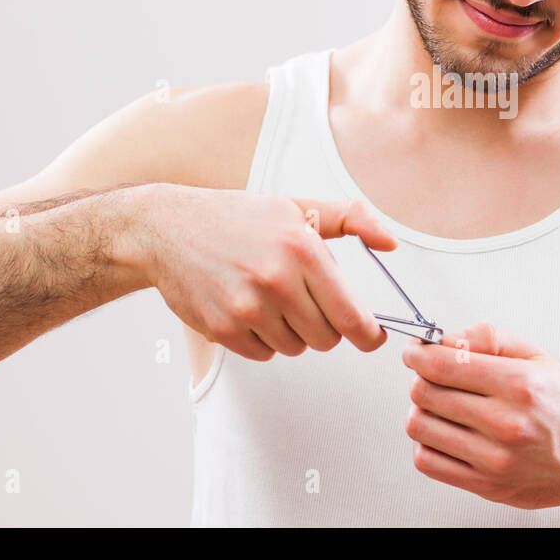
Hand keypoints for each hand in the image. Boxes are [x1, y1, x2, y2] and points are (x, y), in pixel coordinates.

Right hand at [132, 184, 396, 360]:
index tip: (372, 337)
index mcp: (303, 249)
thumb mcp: (297, 206)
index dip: (369, 335)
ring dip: (292, 331)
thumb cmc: (239, 217)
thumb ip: (352, 220)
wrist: (167, 228)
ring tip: (271, 297)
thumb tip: (392, 242)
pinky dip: (263, 339)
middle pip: (327, 339)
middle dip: (325, 325)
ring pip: (296, 348)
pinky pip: (264, 354)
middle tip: (308, 301)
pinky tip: (249, 308)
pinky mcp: (222, 328)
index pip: (352, 317)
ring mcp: (247, 307)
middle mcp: (277, 280)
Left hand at [400, 321, 559, 514]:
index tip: (415, 352)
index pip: (441, 364)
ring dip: (421, 410)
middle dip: (419, 378)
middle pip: (424, 392)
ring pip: (420, 426)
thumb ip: (489, 338)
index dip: (417, 354)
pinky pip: (427, 461)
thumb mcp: (538, 358)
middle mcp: (505, 423)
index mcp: (518, 384)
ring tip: (439, 405)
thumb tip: (445, 338)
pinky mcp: (486, 485)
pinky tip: (444, 432)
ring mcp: (494, 458)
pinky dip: (426, 442)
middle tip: (430, 375)